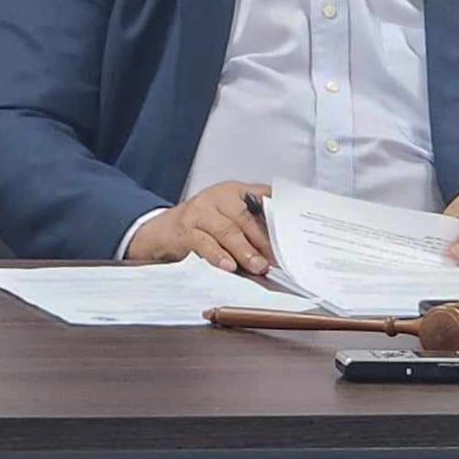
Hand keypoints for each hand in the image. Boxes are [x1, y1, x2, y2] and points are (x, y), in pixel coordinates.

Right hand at [126, 181, 273, 274]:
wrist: (165, 230)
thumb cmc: (205, 225)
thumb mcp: (229, 218)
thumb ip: (253, 226)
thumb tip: (281, 251)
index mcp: (234, 192)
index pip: (261, 197)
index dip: (279, 212)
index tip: (294, 229)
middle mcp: (217, 197)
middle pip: (244, 217)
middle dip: (263, 240)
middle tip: (277, 259)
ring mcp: (199, 212)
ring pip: (226, 231)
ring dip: (244, 251)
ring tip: (259, 266)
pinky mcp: (186, 229)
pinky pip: (204, 242)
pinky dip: (218, 255)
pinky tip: (229, 266)